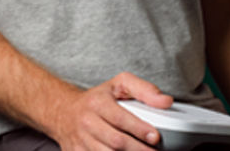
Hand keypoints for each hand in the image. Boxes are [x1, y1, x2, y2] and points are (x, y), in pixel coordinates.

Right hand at [49, 71, 172, 149]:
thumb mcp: (117, 85)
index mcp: (97, 103)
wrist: (64, 112)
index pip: (119, 118)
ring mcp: (81, 141)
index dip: (139, 129)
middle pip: (116, 142)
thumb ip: (143, 89)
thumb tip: (166, 101)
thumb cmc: (97, 100)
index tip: (155, 137)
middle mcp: (87, 122)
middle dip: (139, 150)